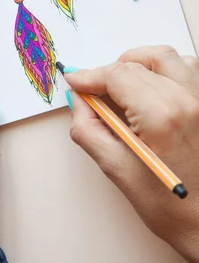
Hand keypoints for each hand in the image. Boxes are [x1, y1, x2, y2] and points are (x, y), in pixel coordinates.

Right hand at [65, 46, 198, 262]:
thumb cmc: (168, 206)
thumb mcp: (115, 168)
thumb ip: (88, 127)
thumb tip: (78, 100)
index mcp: (160, 116)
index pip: (117, 75)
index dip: (89, 76)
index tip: (75, 81)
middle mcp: (186, 100)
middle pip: (135, 65)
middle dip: (108, 73)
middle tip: (93, 91)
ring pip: (164, 57)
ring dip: (138, 63)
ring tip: (123, 85)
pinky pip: (188, 68)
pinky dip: (165, 68)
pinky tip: (152, 87)